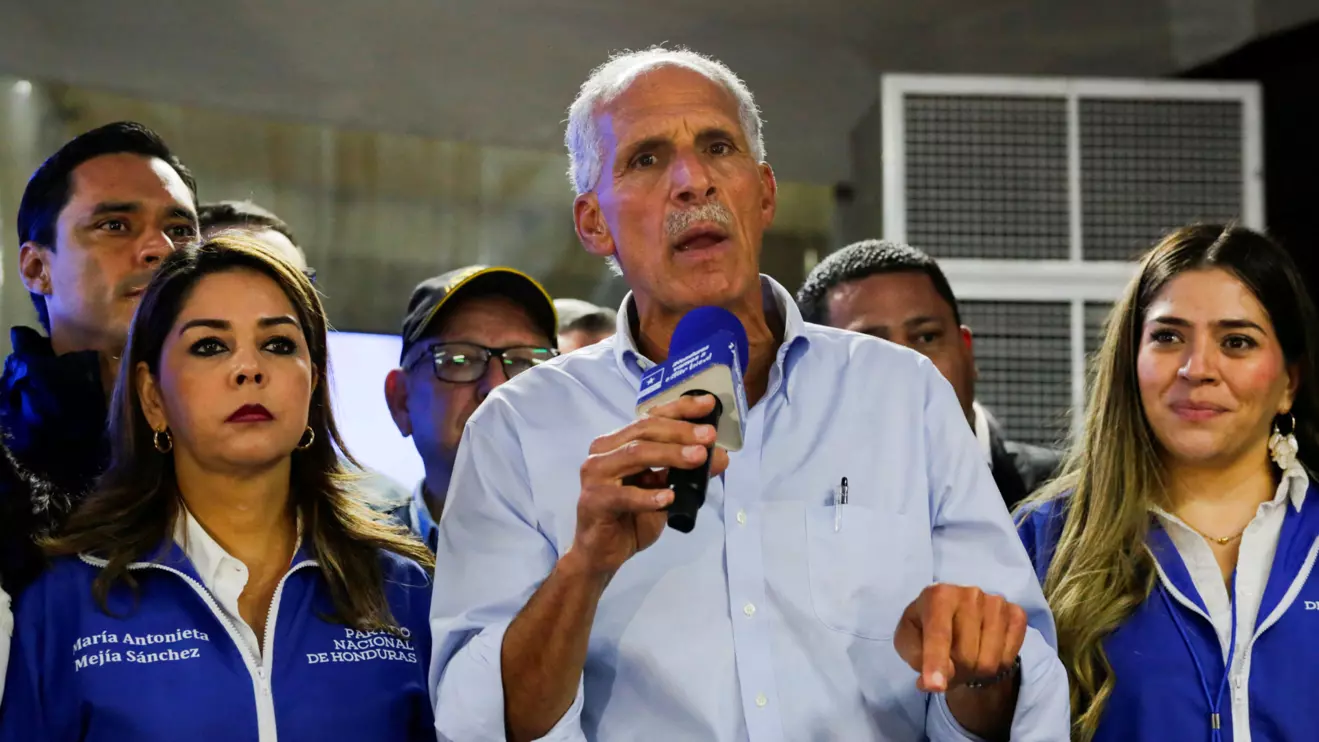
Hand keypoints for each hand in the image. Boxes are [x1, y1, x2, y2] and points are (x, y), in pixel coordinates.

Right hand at [568, 394, 729, 578]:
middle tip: (709, 436)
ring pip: (635, 455)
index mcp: (618, 442)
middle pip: (643, 431)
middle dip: (680, 431)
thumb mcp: (666, 491)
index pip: (651, 418)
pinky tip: (669, 497)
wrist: (602, 554)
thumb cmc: (631, 518)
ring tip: (698, 458)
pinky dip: (648, 496)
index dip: (680, 409)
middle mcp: (603, 451)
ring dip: (670, 454)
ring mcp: (595, 475)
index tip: (709, 404)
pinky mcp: (593, 501)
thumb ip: (687, 472)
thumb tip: (721, 456)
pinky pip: (623, 496)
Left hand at [894, 584, 1026, 692]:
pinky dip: (998, 664)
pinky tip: (986, 650)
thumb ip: (917, 657)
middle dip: (957, 670)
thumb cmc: (925, 629)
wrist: (955, 618)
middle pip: (966, 656)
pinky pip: (1010, 656)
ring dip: (976, 671)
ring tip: (967, 657)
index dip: (935, 662)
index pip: (939, 634)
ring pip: (990, 662)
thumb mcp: (907, 641)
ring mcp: (996, 603)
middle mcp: (970, 593)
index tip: (935, 686)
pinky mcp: (1016, 614)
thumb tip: (945, 676)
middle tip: (951, 662)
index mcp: (938, 595)